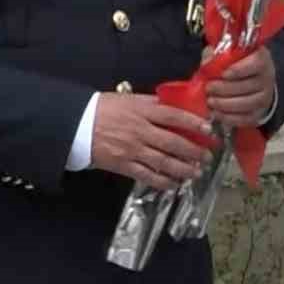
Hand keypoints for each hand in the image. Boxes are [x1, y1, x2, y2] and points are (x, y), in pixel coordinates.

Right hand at [91, 93, 213, 190]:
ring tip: (196, 172)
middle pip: (173, 142)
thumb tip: (175, 108)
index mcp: (141, 111)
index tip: (209, 129)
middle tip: (207, 156)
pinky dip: (163, 182)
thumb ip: (151, 104)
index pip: (173, 116)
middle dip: (194, 151)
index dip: (193, 123)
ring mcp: (131, 149)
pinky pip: (147, 176)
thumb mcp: (127, 99)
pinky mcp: (123, 164)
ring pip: (164, 162)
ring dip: (184, 169)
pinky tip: (173, 183)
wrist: (75, 125)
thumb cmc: (101, 109)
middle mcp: (139, 131)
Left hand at [205, 46, 276, 126]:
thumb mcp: (224, 54)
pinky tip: (216, 114)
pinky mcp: (259, 111)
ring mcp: (265, 96)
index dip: (239, 69)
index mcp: (261, 59)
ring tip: (210, 101)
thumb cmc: (233, 64)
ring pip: (249, 103)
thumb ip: (215, 55)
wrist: (248, 80)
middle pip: (249, 85)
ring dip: (226, 104)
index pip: (256, 63)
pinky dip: (230, 118)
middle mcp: (267, 77)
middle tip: (209, 88)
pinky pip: (247, 118)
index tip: (223, 74)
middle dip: (225, 89)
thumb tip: (207, 63)